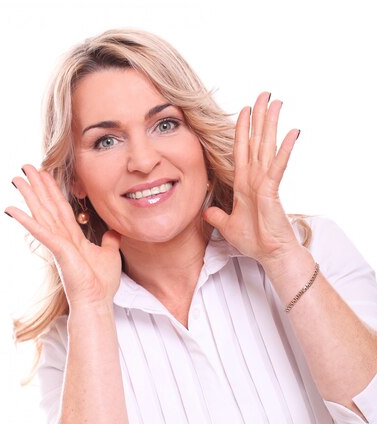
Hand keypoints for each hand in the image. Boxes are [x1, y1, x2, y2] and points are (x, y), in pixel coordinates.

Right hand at [6, 165, 121, 309]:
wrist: (97, 302)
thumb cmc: (102, 284)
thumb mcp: (110, 254)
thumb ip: (110, 241)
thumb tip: (114, 230)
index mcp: (73, 238)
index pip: (62, 209)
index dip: (54, 191)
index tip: (46, 175)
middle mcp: (62, 239)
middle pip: (48, 206)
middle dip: (39, 186)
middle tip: (27, 168)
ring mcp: (58, 244)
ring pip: (41, 214)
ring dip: (30, 196)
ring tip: (18, 178)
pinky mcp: (58, 251)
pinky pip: (40, 232)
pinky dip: (26, 221)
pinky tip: (12, 210)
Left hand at [203, 92, 301, 267]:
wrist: (269, 255)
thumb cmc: (255, 241)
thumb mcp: (228, 226)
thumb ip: (217, 216)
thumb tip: (206, 211)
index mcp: (244, 184)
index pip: (241, 150)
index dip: (242, 129)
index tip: (245, 110)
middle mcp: (255, 178)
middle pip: (256, 141)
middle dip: (259, 117)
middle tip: (264, 94)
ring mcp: (264, 183)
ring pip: (267, 147)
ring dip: (271, 124)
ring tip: (277, 102)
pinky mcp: (272, 191)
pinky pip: (277, 167)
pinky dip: (284, 150)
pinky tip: (292, 132)